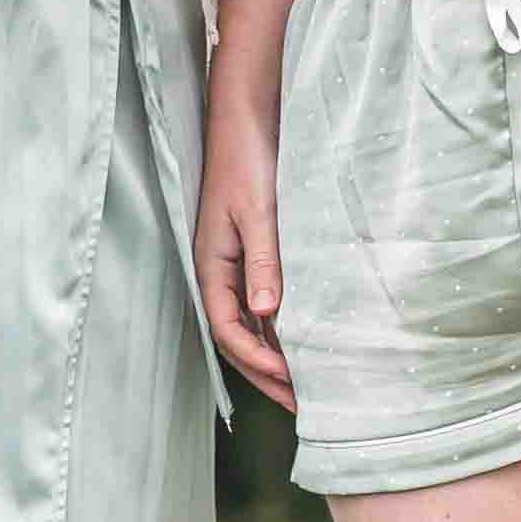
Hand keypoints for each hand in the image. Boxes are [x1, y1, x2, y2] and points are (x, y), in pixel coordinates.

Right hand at [195, 105, 291, 406]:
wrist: (245, 117)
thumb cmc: (247, 161)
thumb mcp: (258, 212)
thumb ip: (263, 262)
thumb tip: (266, 313)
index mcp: (212, 265)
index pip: (229, 330)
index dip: (258, 360)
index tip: (291, 381)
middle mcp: (219, 270)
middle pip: (238, 337)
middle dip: (267, 373)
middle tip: (302, 404)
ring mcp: (234, 263)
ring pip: (251, 323)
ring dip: (275, 354)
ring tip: (308, 382)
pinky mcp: (251, 251)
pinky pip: (262, 302)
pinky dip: (282, 327)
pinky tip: (307, 337)